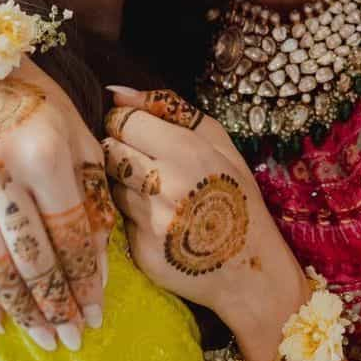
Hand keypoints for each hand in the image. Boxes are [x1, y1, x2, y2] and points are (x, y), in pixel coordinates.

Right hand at [0, 57, 116, 350]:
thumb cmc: (36, 101)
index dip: (85, 280)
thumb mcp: (78, 134)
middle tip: (72, 339)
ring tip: (42, 336)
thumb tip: (101, 262)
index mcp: (44, 154)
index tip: (96, 314)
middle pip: (32, 260)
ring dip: (19, 310)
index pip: (70, 234)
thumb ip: (93, 194)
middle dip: (55, 306)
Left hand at [101, 86, 304, 346]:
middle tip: (143, 160)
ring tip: (154, 191)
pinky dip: (130, 215)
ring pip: (110, 184)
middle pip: (109, 149)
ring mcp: (149, 219)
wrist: (250, 268)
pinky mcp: (139, 249)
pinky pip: (118, 218)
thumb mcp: (220, 144)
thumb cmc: (236, 197)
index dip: (127, 123)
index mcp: (187, 151)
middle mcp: (164, 184)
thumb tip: (116, 93)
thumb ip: (170, 109)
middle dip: (119, 150)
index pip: (124, 121)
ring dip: (123, 184)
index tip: (137, 131)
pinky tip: (157, 219)